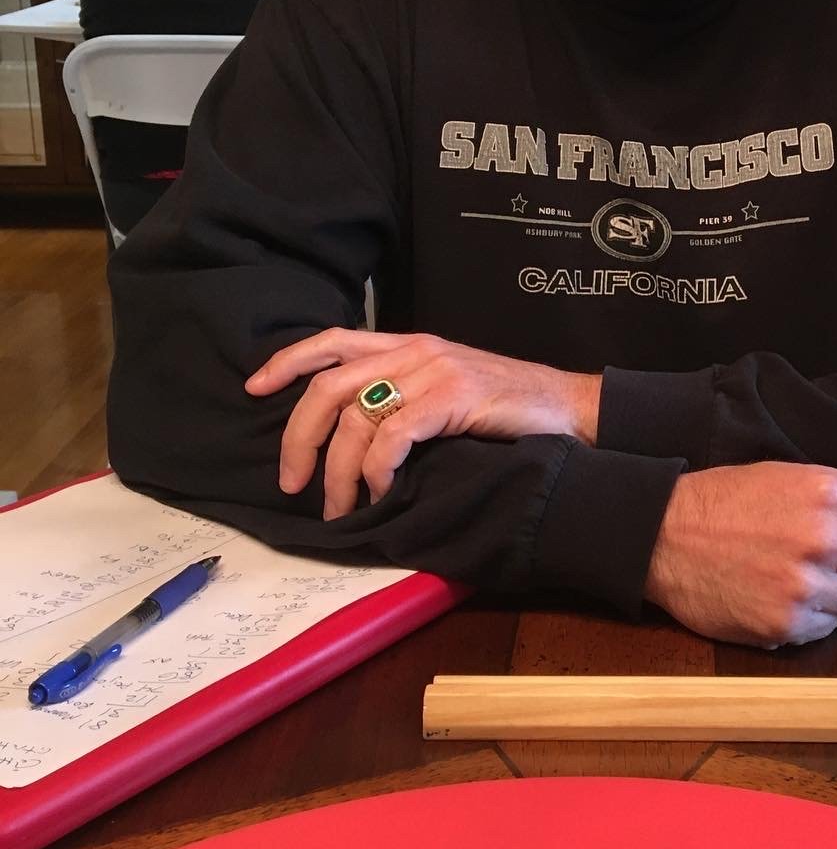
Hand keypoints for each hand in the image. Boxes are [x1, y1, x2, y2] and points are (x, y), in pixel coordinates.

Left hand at [245, 328, 601, 519]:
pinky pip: (393, 436)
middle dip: (298, 437)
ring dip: (338, 472)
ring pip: (356, 418)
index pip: (334, 341)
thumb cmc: (510, 407)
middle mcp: (415, 350)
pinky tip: (381, 493)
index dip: (287, 362)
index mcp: (410, 345)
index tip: (254, 389)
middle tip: (292, 482)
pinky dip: (377, 470)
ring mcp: (434, 371)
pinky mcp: (454, 397)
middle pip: (329, 385)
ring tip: (340, 507)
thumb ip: (406, 395)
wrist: (569, 407)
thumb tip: (354, 437)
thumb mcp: (449, 389)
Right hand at [644, 462, 836, 647]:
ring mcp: (804, 585)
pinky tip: (778, 594)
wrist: (662, 536)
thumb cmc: (730, 500)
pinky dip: (810, 616)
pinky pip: (828, 628)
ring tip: (798, 574)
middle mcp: (822, 537)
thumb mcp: (794, 477)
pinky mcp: (786, 624)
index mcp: (828, 492)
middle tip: (836, 559)